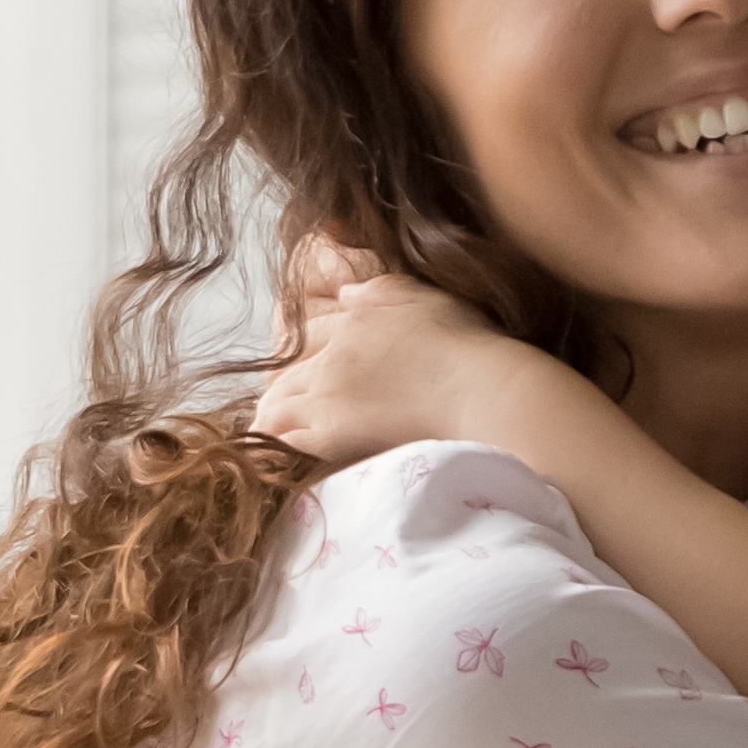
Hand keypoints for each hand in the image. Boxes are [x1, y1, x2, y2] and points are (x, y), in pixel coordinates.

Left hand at [256, 250, 520, 470]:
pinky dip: (272, 445)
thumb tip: (344, 294)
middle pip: (283, 372)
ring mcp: (327, 396)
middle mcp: (331, 357)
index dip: (295, 349)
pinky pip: (283, 439)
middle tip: (274, 406)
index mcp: (351, 321)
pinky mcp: (330, 434)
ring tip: (267, 431)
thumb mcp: (423, 297)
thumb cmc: (464, 345)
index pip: (305, 333)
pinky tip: (268, 457)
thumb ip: (379, 291)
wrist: (479, 391)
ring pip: (275, 405)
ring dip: (270, 416)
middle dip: (277, 388)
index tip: (291, 364)